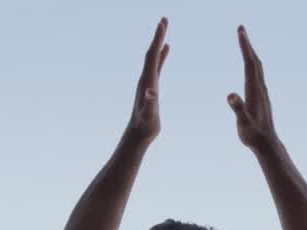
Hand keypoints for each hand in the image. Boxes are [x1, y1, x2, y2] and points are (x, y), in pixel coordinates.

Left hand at [126, 18, 169, 145]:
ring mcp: (148, 81)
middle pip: (152, 52)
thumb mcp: (148, 115)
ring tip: (164, 28)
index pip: (152, 55)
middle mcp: (146, 77)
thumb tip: (151, 92)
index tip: (162, 24)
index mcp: (147, 80)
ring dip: (159, 42)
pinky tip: (167, 49)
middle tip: (164, 19)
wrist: (139, 134)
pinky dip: (162, 55)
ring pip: (154, 57)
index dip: (157, 39)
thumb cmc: (145, 125)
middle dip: (158, 35)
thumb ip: (148, 103)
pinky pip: (158, 66)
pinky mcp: (152, 86)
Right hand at [227, 26, 278, 151]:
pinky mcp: (261, 98)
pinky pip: (257, 76)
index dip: (245, 46)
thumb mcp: (243, 122)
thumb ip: (237, 108)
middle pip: (254, 61)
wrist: (267, 144)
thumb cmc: (253, 135)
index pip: (249, 63)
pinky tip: (251, 68)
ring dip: (251, 53)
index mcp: (254, 90)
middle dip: (247, 44)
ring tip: (245, 44)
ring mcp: (262, 92)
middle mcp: (260, 88)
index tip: (241, 31)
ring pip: (257, 68)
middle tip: (241, 29)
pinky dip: (252, 65)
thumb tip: (230, 95)